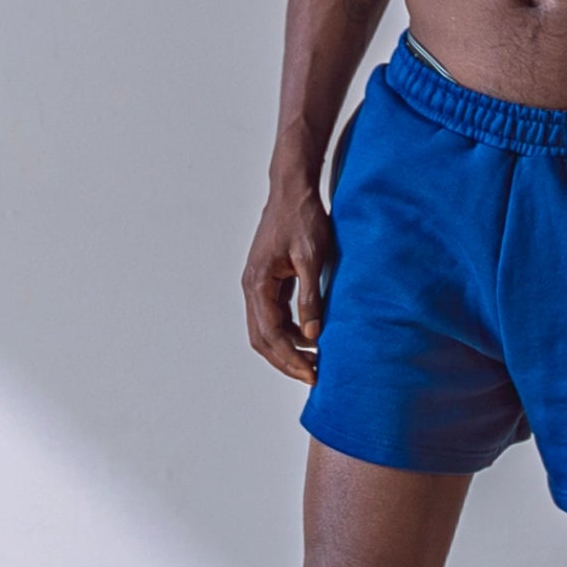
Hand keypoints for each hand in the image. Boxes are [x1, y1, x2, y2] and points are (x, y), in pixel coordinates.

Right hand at [242, 183, 333, 383]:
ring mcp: (258, 284)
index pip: (271, 334)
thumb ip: (311, 297)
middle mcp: (252, 287)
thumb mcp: (312, 257)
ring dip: (287, 348)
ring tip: (314, 361)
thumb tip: (313, 335)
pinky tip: (310, 336)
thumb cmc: (302, 218)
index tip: (312, 373)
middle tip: (313, 376)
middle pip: (262, 338)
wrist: (293, 190)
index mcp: (258, 283)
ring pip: (266, 329)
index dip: (291, 358)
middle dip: (285, 361)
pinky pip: (273, 315)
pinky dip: (289, 331)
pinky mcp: (268, 280)